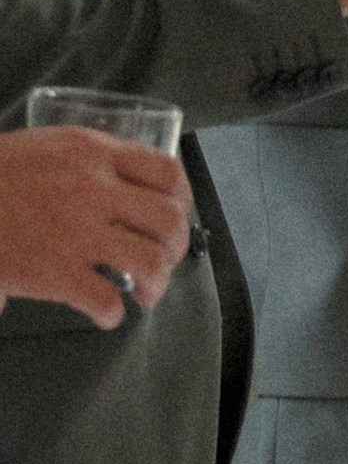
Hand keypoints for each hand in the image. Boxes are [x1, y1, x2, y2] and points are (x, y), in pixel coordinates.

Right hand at [0, 126, 191, 326]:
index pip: (166, 171)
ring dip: (156, 285)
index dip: (182, 198)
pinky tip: (105, 314)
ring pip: (149, 261)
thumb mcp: (48, 148)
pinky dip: (112, 314)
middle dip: (175, 247)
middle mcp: (93, 189)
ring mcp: (76, 231)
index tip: (176, 214)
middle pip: (168, 220)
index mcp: (93, 153)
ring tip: (145, 294)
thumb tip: (115, 181)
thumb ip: (87, 162)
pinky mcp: (56, 270)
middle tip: (163, 260)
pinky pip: (106, 299)